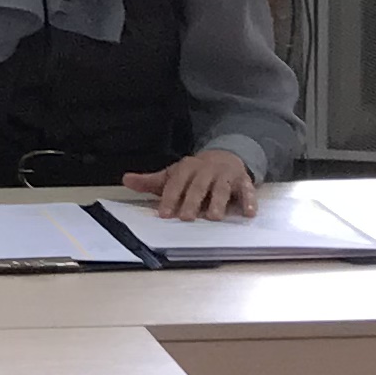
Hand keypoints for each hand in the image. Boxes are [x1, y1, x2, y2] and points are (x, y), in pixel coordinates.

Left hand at [124, 148, 259, 220]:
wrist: (225, 156)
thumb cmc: (194, 173)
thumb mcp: (172, 175)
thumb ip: (151, 181)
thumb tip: (126, 179)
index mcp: (187, 168)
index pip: (177, 182)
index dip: (170, 197)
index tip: (164, 214)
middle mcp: (207, 170)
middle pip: (199, 186)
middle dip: (192, 201)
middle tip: (186, 218)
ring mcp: (226, 176)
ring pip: (222, 189)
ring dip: (218, 202)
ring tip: (214, 218)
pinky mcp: (243, 182)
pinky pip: (248, 192)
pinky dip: (249, 202)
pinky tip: (248, 213)